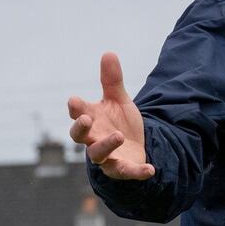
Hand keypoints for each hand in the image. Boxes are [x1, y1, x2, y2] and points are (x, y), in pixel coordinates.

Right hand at [67, 52, 154, 179]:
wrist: (134, 145)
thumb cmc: (119, 122)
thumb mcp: (119, 100)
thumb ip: (112, 81)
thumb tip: (109, 53)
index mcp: (92, 120)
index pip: (78, 113)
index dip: (76, 108)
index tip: (74, 100)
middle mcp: (94, 139)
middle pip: (80, 137)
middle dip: (81, 129)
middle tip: (85, 119)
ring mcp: (107, 156)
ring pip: (98, 155)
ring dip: (106, 145)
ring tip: (119, 136)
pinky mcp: (122, 169)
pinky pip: (127, 172)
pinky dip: (137, 172)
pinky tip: (150, 170)